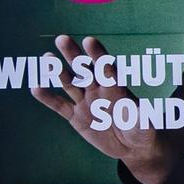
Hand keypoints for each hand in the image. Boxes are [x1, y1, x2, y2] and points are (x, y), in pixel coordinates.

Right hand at [28, 34, 175, 183]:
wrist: (130, 146)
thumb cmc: (142, 132)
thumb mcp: (145, 127)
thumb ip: (143, 118)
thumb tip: (147, 112)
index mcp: (117, 89)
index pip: (107, 68)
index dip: (99, 55)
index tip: (89, 40)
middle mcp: (99, 91)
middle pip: (85, 70)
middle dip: (74, 55)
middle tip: (62, 38)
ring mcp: (86, 102)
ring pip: (70, 83)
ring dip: (57, 71)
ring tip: (47, 57)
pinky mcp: (75, 116)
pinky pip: (59, 105)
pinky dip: (48, 98)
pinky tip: (36, 88)